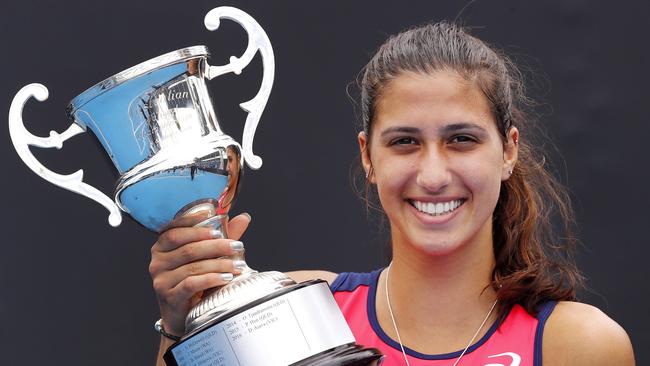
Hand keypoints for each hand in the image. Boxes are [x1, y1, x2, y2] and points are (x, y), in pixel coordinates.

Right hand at [149, 212, 250, 336]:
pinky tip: (227, 278)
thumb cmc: (194, 281)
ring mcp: (161, 280)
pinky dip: (211, 279)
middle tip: (237, 246)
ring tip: (238, 265)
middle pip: (189, 248)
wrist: (183, 315)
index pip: (174, 230)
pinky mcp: (169, 296)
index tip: (216, 225)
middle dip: (217, 246)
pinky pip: (192, 284)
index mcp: (162, 247)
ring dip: (220, 264)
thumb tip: (244, 217)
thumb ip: (221, 238)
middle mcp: (158, 262)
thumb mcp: (207, 257)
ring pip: (193, 266)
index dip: (195, 225)